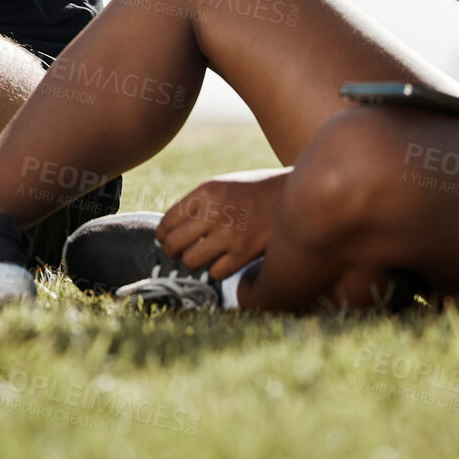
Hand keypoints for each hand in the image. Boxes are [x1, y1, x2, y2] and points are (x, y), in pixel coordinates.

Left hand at [155, 168, 289, 280]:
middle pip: (173, 244)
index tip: (166, 241)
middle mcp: (213, 213)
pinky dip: (216, 271)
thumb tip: (170, 230)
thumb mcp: (223, 185)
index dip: (162, 236)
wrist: (296, 196)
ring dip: (193, 263)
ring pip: (191, 262)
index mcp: (205, 192)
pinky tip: (224, 262)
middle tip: (178, 255)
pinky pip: (215, 272)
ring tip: (201, 259)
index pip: (167, 222)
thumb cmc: (256, 191)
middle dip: (172, 253)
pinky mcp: (244, 253)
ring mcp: (229, 234)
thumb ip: (198, 204)